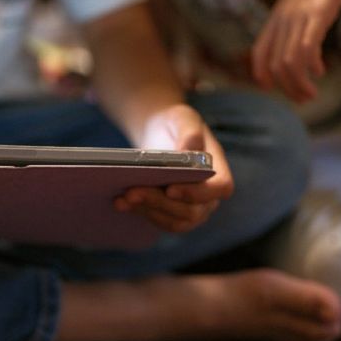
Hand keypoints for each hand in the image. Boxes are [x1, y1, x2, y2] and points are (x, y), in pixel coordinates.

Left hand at [115, 103, 233, 233]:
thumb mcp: (183, 119)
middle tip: (133, 192)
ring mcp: (192, 209)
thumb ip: (190, 133)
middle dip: (160, 203)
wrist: (160, 133)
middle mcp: (209, 196)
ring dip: (148, 210)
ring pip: (175, 221)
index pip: (220, 189)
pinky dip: (140, 212)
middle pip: (192, 211)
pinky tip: (121, 202)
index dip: (198, 193)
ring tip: (124, 198)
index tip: (171, 189)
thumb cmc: (176, 125)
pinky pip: (160, 220)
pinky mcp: (171, 214)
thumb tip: (190, 150)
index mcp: (219, 171)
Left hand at [250, 0, 340, 102]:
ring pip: (289, 62)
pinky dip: (310, 66)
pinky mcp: (318, 13)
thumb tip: (305, 48)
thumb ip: (300, 22)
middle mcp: (283, 18)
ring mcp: (299, 16)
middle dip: (287, 88)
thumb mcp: (306, 2)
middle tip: (304, 98)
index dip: (261, 75)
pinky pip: (306, 48)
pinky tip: (320, 71)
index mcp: (277, 16)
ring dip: (299, 84)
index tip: (273, 88)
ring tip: (311, 93)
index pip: (259, 52)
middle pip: (274, 65)